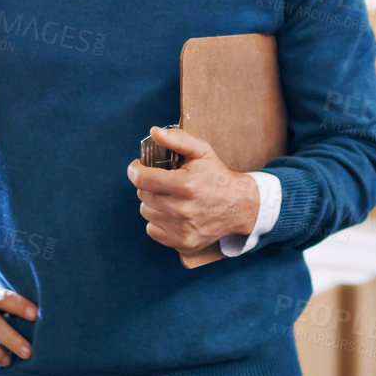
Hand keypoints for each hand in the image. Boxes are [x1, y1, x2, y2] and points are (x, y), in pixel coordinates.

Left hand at [128, 126, 260, 254]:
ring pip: (146, 212)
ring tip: (170, 197)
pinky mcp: (182, 243)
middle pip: (143, 194)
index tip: (138, 167)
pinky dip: (158, 220)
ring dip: (153, 202)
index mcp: (186, 185)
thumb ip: (177, 139)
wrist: (239, 205)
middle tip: (163, 181)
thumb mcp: (202, 152)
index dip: (135, 170)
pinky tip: (173, 213)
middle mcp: (182, 210)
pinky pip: (152, 229)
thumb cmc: (216, 176)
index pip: (142, 179)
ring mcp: (182, 229)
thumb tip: (154, 132)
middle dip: (149, 184)